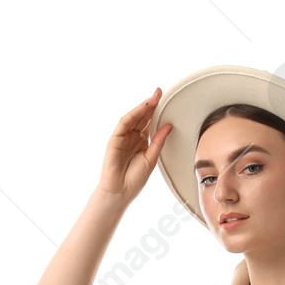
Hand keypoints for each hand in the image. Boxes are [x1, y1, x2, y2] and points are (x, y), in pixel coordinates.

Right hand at [98, 87, 171, 201]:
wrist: (120, 192)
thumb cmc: (134, 180)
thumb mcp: (152, 158)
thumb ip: (159, 141)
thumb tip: (169, 126)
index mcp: (142, 142)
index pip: (150, 123)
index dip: (157, 111)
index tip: (166, 100)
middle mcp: (132, 137)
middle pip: (142, 117)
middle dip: (151, 104)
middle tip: (160, 93)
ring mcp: (123, 137)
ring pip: (134, 117)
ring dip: (143, 107)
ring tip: (154, 98)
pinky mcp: (115, 139)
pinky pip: (124, 123)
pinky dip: (134, 114)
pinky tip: (142, 108)